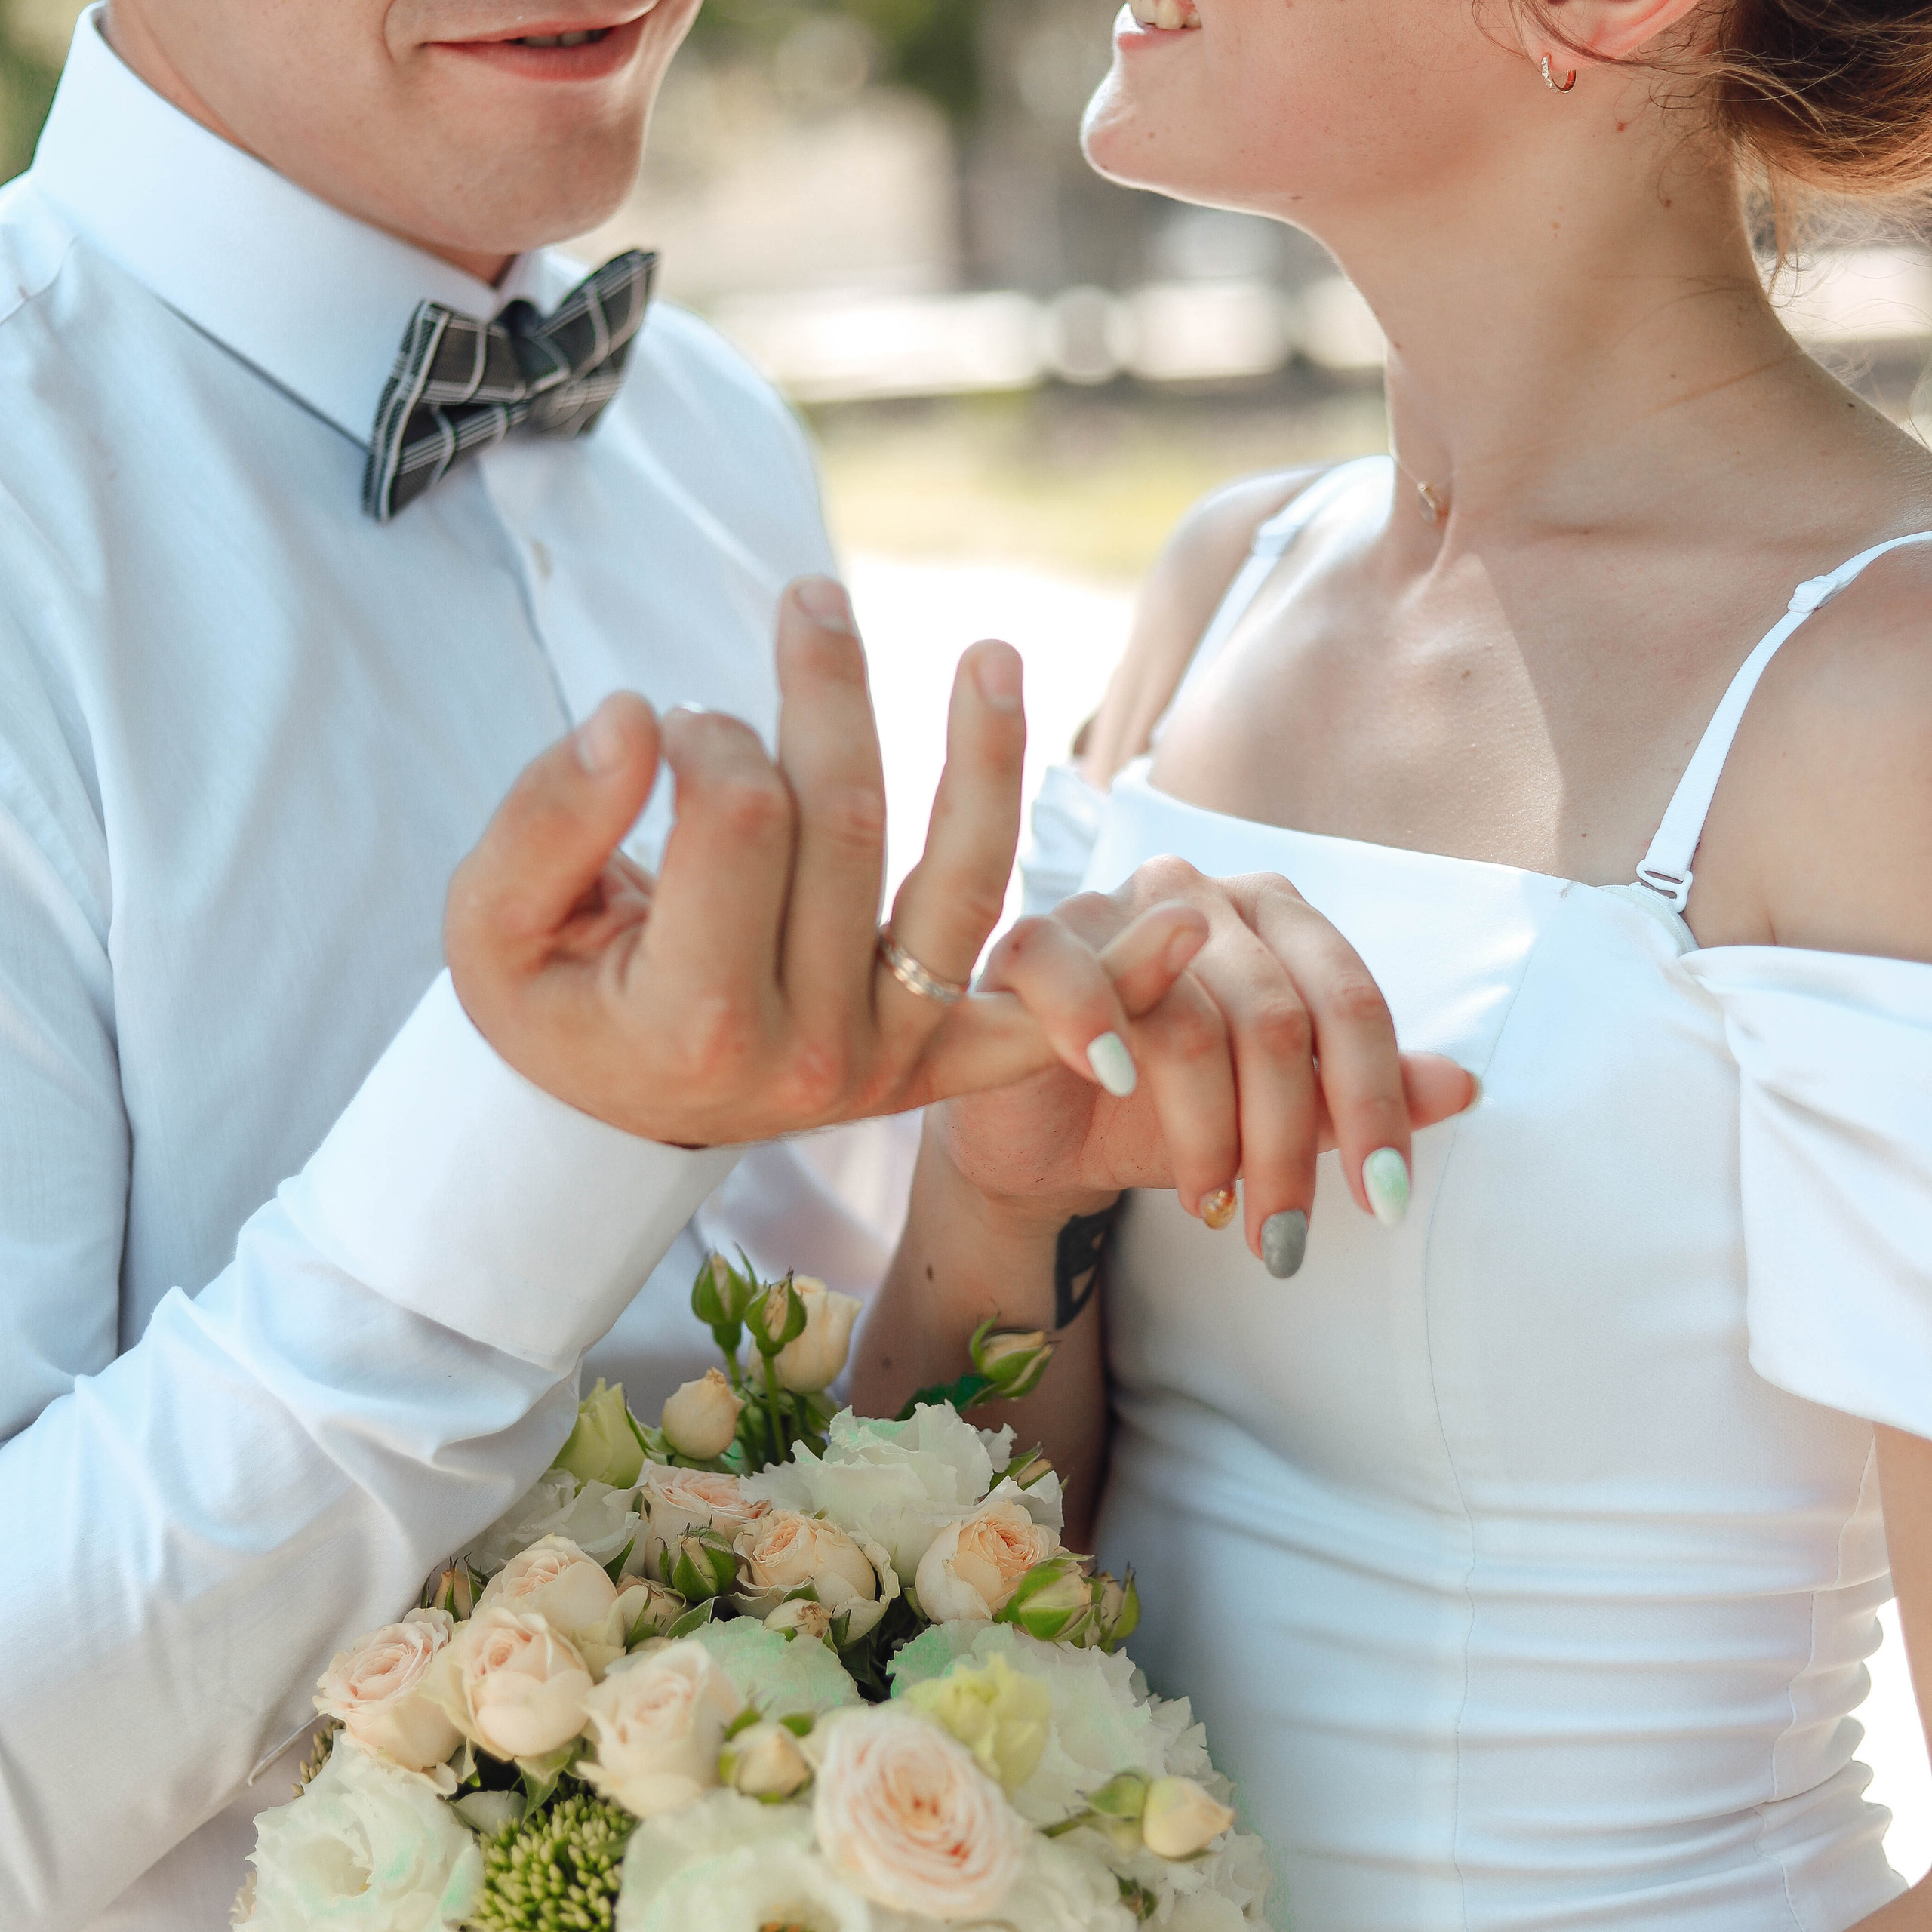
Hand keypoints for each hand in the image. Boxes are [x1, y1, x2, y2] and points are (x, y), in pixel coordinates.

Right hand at [445, 579, 1204, 1146]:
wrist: (605, 1111)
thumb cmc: (547, 1001)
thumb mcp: (489, 923)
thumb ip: (546, 819)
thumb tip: (636, 716)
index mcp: (692, 1019)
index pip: (738, 818)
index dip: (708, 736)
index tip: (667, 721)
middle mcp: (807, 1054)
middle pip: (849, 829)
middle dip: (827, 696)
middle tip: (810, 601)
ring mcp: (887, 1065)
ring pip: (961, 891)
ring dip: (989, 764)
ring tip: (996, 654)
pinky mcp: (936, 1071)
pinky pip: (1030, 1021)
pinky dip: (1114, 981)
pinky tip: (1189, 916)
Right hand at [940, 860, 1478, 1269]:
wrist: (1044, 1134)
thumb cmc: (1161, 1113)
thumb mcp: (1268, 1115)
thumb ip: (1354, 1097)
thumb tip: (1462, 1087)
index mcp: (1275, 918)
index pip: (1349, 1002)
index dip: (1376, 1106)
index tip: (1385, 1203)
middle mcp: (1201, 895)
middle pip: (1276, 1021)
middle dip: (1290, 1146)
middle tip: (1285, 1239)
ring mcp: (1114, 910)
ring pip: (1192, 1024)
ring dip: (1207, 1136)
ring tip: (1209, 1206)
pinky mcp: (1035, 940)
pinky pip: (1074, 976)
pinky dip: (1096, 1031)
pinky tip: (1115, 1088)